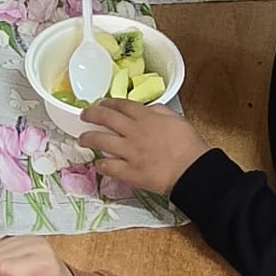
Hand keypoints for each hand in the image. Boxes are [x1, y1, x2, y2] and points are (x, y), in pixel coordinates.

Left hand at [79, 100, 208, 195]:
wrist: (193, 170)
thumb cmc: (189, 145)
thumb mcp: (177, 119)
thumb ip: (159, 111)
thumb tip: (148, 109)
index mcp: (146, 117)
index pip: (122, 105)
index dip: (108, 103)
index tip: (101, 103)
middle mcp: (133, 132)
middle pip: (106, 118)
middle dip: (91, 115)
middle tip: (84, 115)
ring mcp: (129, 152)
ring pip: (101, 141)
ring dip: (88, 138)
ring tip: (82, 139)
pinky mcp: (129, 172)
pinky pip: (109, 167)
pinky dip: (101, 164)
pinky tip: (98, 163)